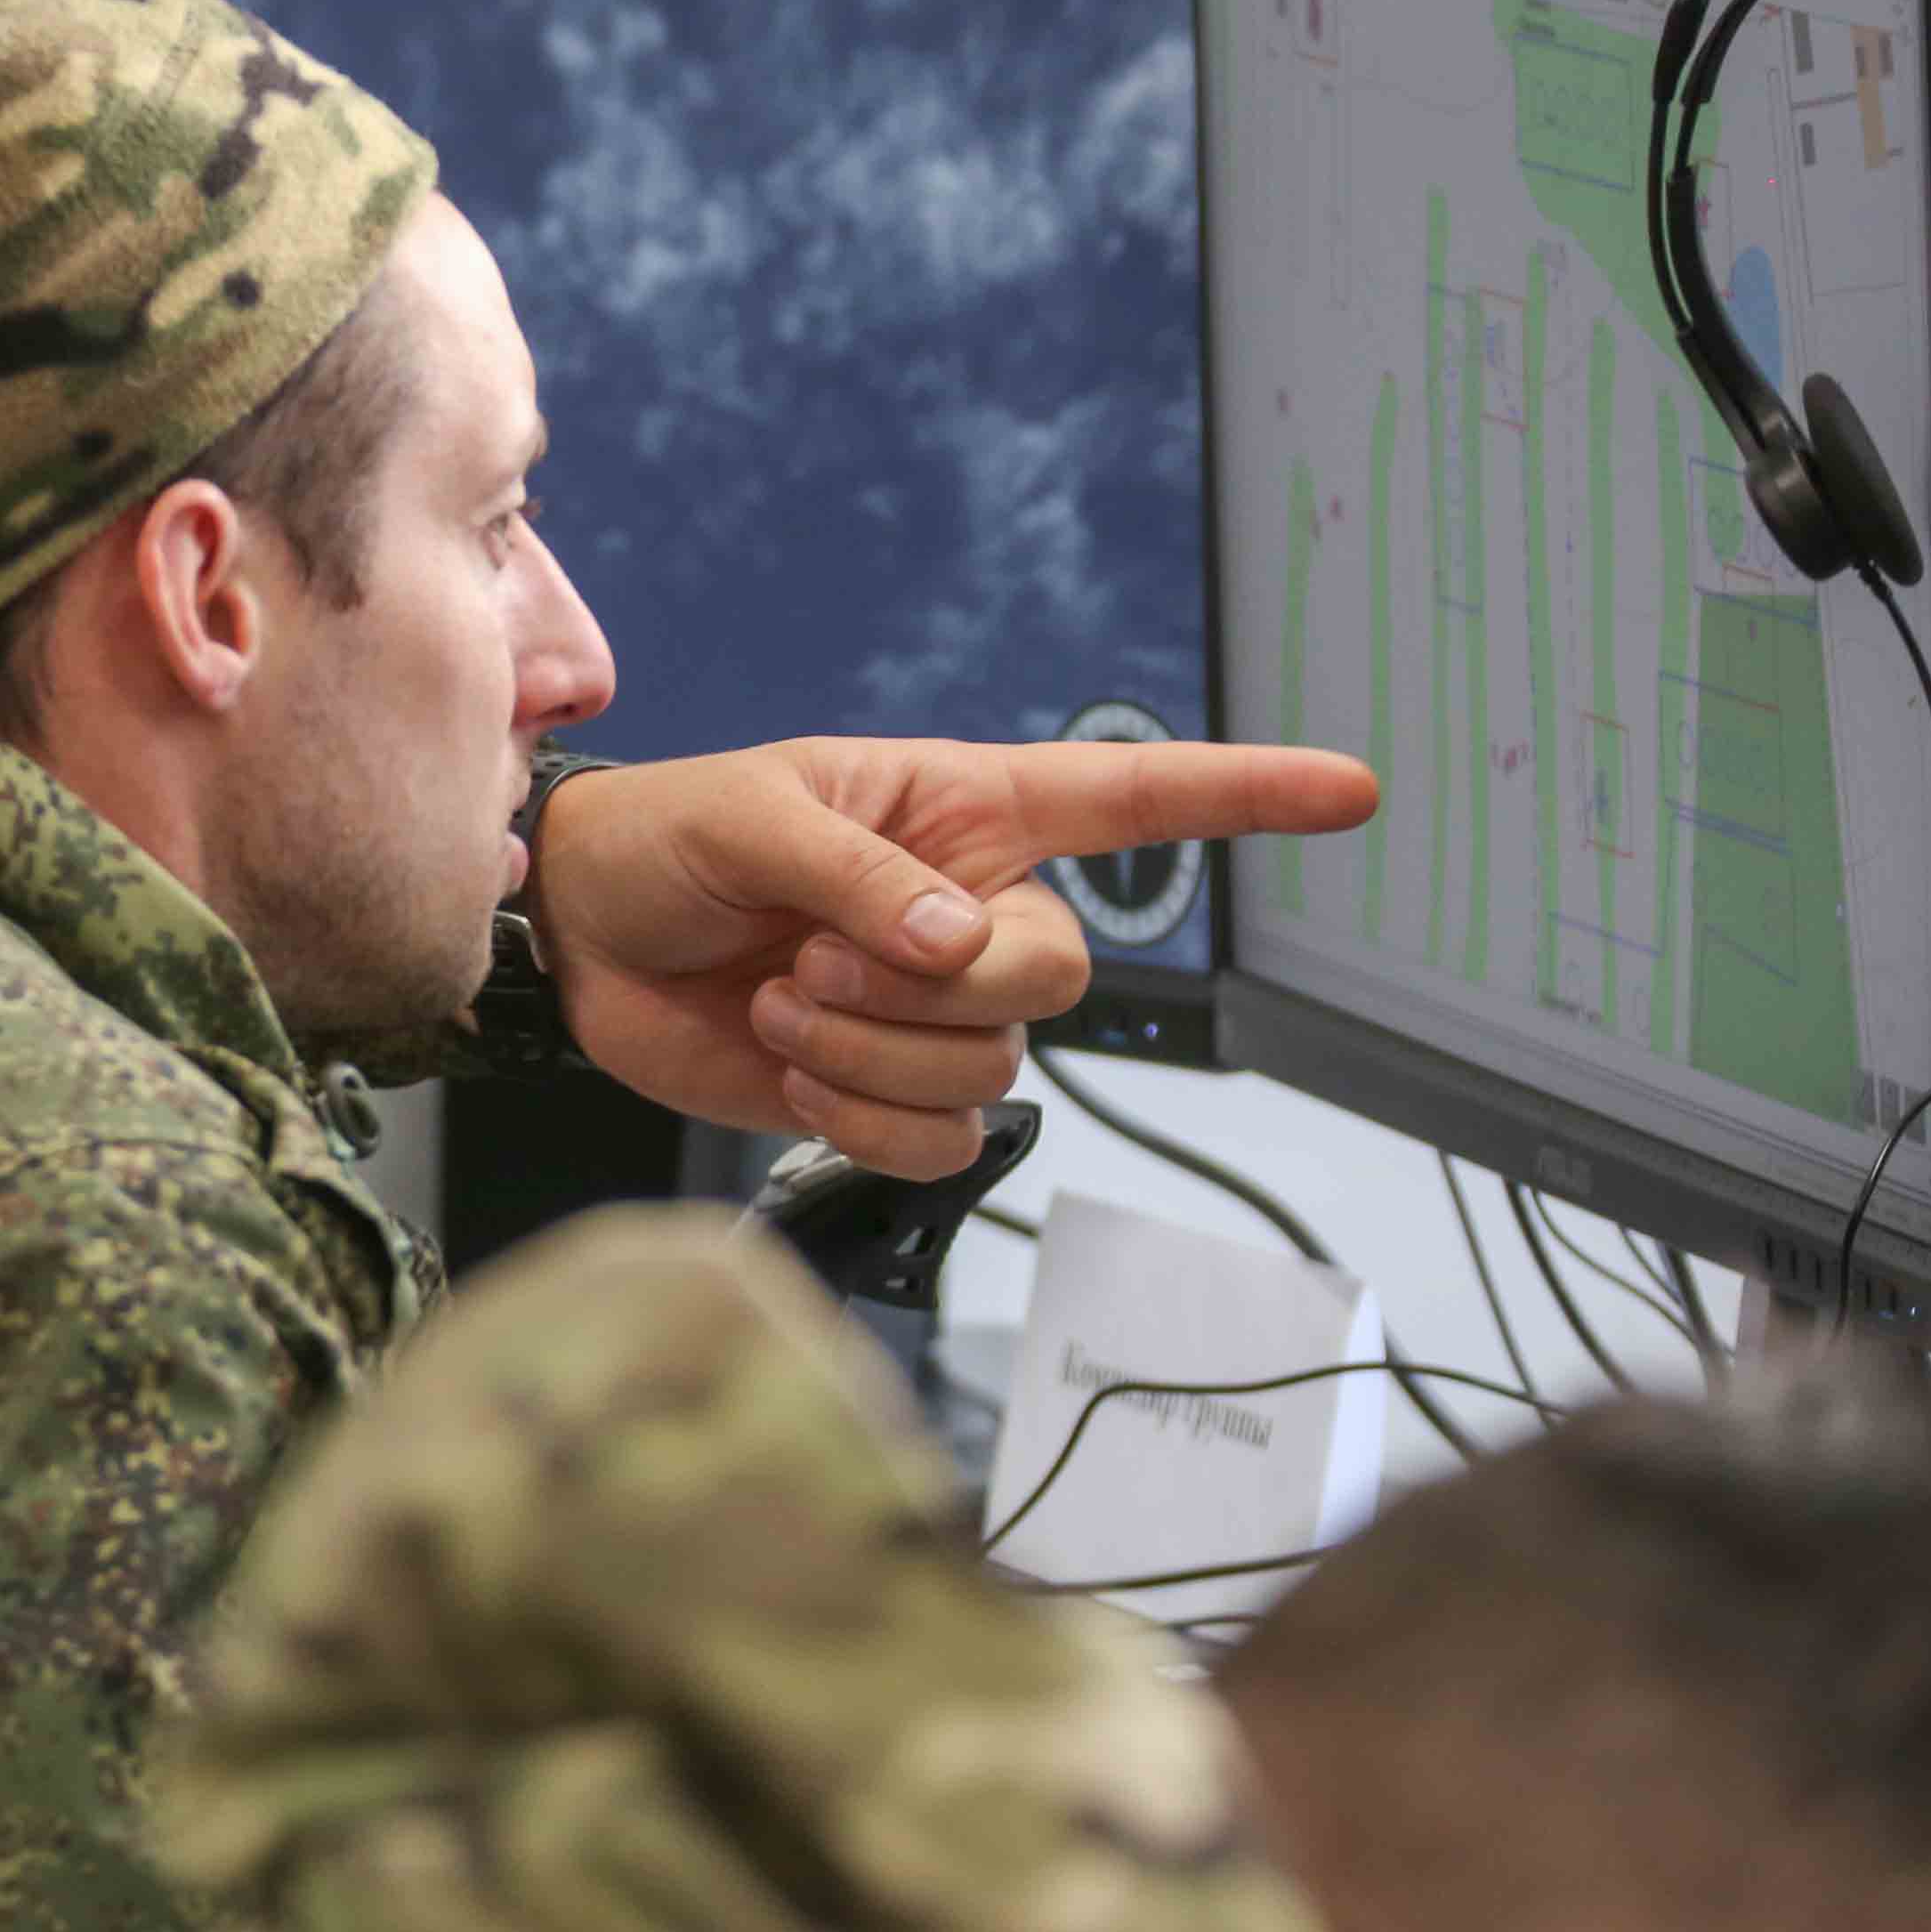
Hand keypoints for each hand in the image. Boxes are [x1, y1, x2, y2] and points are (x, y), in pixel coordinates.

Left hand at [525, 738, 1378, 1178]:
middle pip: (1056, 975)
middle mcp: (969, 909)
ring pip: (993, 1070)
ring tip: (785, 1002)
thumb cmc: (662, 841)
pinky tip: (794, 1068)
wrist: (579, 940)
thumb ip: (858, 873)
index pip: (1131, 798)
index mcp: (962, 811)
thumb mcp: (750, 818)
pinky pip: (943, 1142)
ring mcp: (933, 1009)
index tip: (1351, 789)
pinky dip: (863, 1118)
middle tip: (819, 960)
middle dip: (941, 988)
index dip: (1243, 792)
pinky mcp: (887, 1090)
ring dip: (872, 1052)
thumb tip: (955, 940)